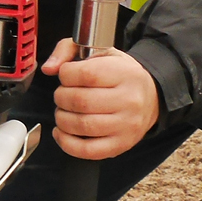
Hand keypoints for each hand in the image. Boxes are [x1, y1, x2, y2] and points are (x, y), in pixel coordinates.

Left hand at [42, 39, 158, 159]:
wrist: (152, 98)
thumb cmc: (121, 75)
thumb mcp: (101, 51)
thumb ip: (69, 50)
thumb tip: (49, 68)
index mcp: (125, 73)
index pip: (86, 74)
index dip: (66, 75)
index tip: (65, 75)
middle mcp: (129, 100)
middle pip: (80, 101)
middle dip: (61, 97)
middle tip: (62, 95)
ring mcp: (126, 125)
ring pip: (81, 125)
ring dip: (62, 119)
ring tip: (63, 112)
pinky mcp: (120, 145)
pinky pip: (87, 150)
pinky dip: (66, 143)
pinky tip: (62, 132)